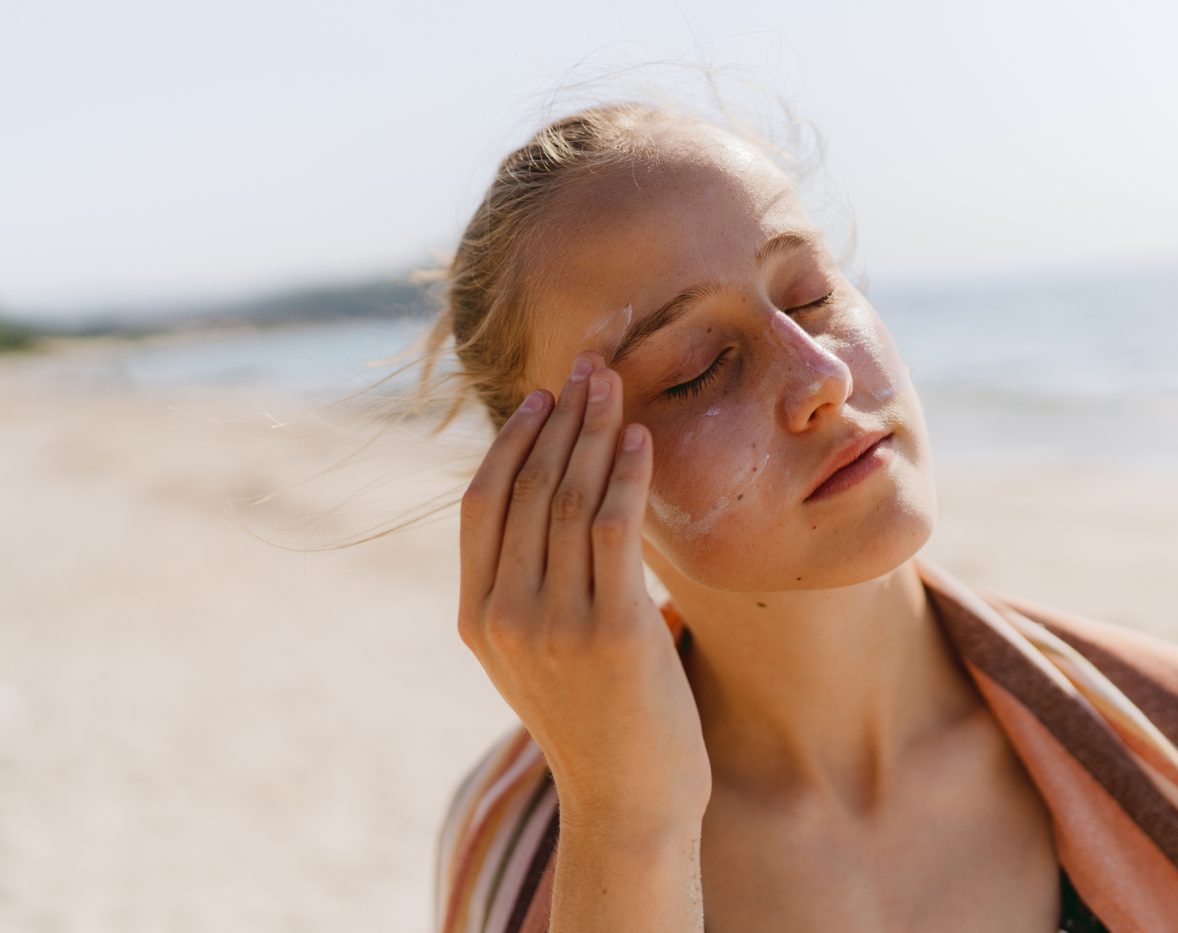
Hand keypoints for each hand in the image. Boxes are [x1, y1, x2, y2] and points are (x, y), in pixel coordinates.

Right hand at [456, 350, 711, 830]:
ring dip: (594, 431)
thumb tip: (552, 511)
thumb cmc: (598, 722)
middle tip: (588, 364)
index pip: (482, 503)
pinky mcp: (610, 630)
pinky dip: (625, 476)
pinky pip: (613, 529)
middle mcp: (503, 614)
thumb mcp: (538, 656)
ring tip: (615, 384)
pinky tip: (639, 439)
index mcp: (477, 617)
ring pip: (569, 498)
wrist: (630, 805)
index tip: (544, 395)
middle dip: (560, 417)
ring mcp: (552, 623)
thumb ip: (529, 590)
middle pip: (527, 487)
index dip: (512, 440)